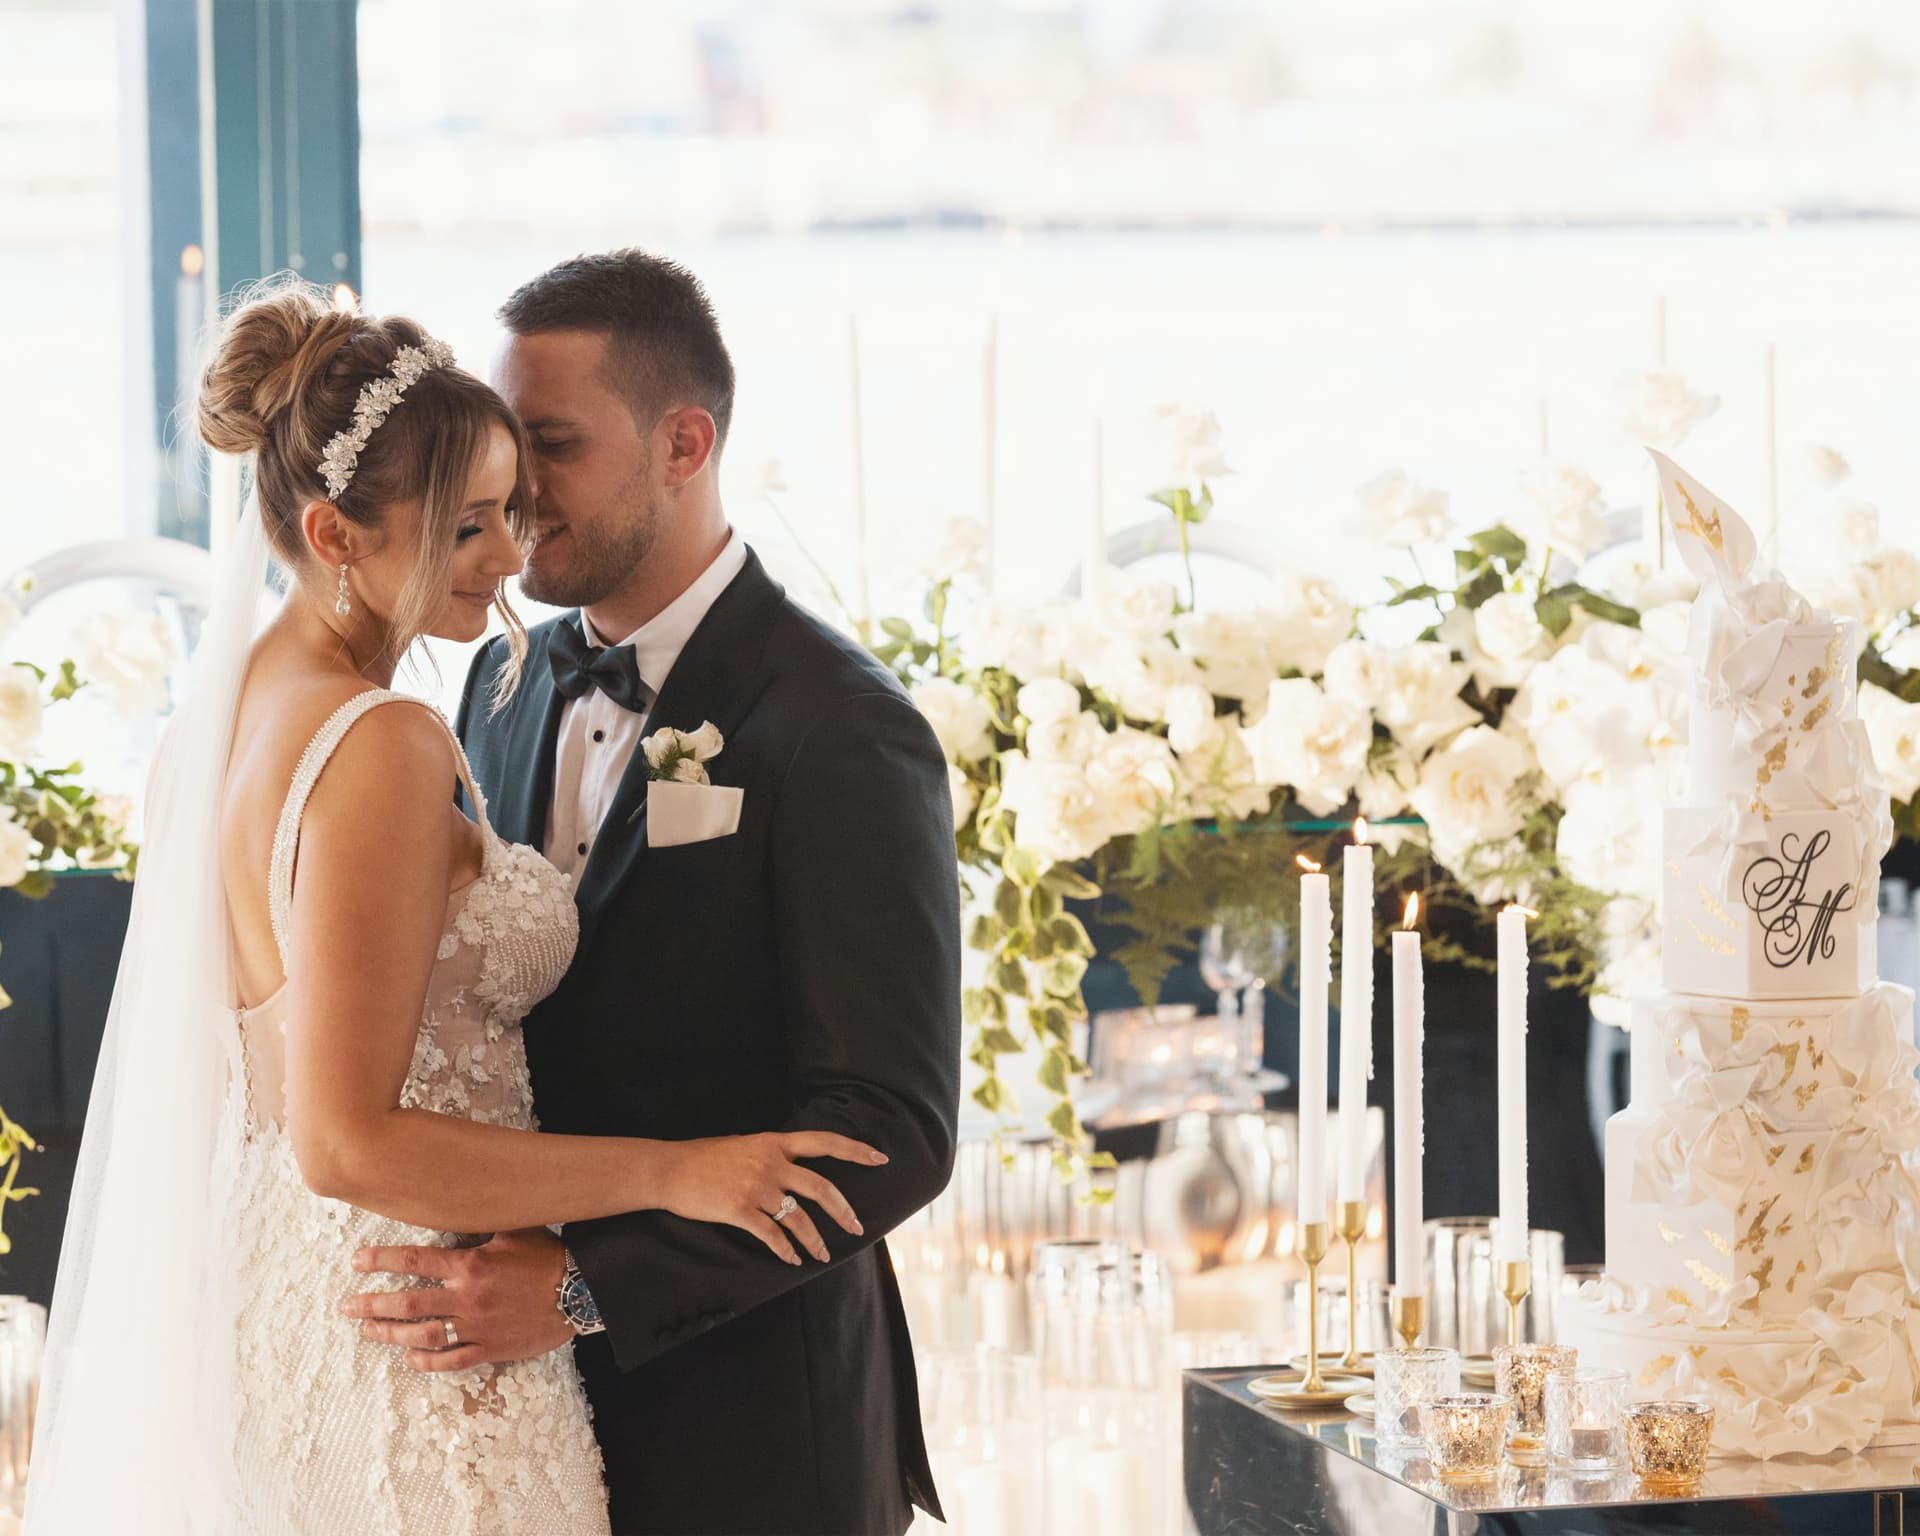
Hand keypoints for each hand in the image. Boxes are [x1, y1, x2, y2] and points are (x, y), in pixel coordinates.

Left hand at [342, 1226, 571, 1372]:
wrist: (581, 1292)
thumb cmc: (549, 1257)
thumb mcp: (516, 1229)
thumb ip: (482, 1224)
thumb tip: (459, 1204)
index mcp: (470, 1264)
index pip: (415, 1259)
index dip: (382, 1259)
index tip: (356, 1262)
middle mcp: (467, 1296)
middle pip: (408, 1301)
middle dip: (373, 1303)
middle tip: (347, 1307)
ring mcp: (477, 1326)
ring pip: (423, 1333)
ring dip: (391, 1333)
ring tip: (367, 1331)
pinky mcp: (491, 1348)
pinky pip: (453, 1360)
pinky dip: (428, 1362)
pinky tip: (409, 1359)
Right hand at [656, 1131, 886, 1265]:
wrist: (669, 1169)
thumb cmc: (703, 1156)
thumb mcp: (743, 1144)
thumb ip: (771, 1153)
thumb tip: (791, 1165)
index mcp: (774, 1142)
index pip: (825, 1142)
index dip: (856, 1151)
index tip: (880, 1158)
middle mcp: (771, 1162)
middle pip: (821, 1187)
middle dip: (843, 1211)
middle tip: (857, 1227)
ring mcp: (756, 1186)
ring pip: (799, 1218)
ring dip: (815, 1240)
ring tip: (822, 1255)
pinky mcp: (740, 1210)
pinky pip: (772, 1235)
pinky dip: (785, 1250)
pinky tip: (792, 1259)